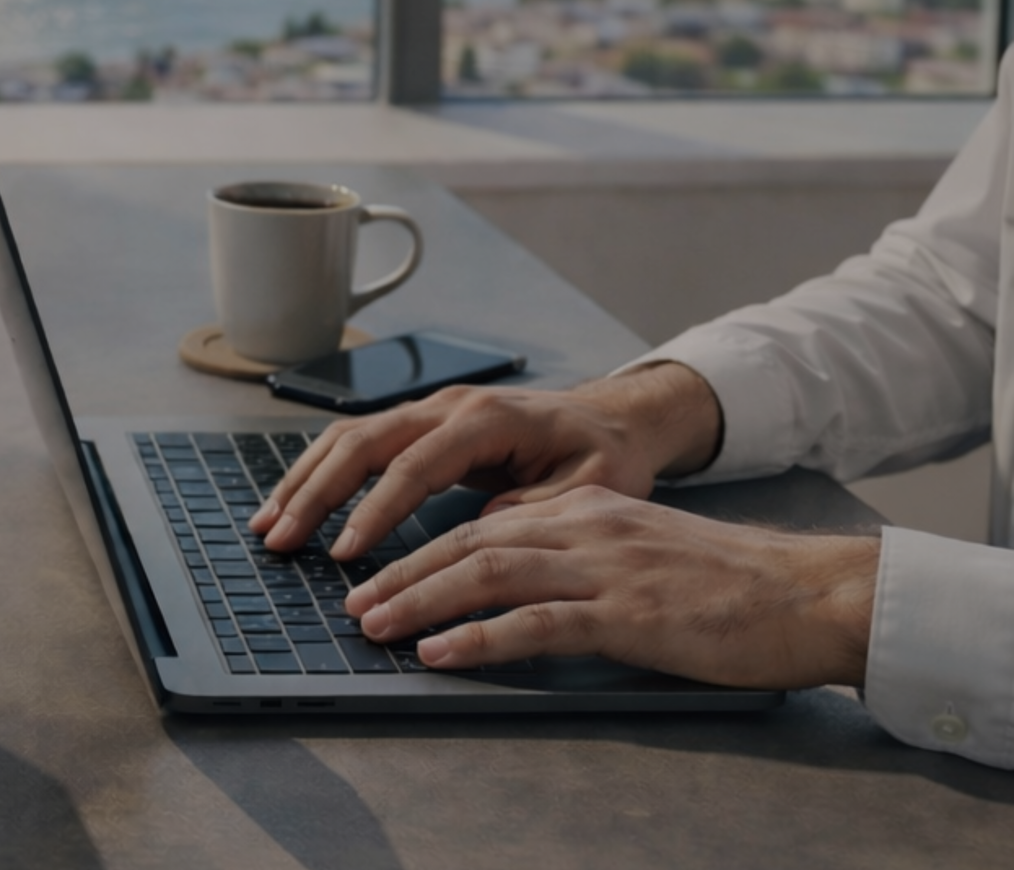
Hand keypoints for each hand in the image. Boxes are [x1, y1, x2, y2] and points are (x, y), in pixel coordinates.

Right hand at [246, 363, 722, 558]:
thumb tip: (482, 533)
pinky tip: (293, 504)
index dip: (377, 508)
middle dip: (316, 492)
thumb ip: (538, 509)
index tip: (348, 552)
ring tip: (269, 525)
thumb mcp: (593, 486)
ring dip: (304, 481)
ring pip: (348, 437)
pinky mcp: (418, 425)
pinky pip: (356, 443)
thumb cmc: (603, 454)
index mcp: (488, 419)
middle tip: (281, 538)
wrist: (611, 417)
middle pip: (363, 442)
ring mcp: (428, 411)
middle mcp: (447, 406)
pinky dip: (318, 473)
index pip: (416, 464)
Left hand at [342, 487, 877, 689]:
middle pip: (468, 543)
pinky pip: (537, 623)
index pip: (482, 523)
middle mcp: (587, 528)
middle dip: (400, 573)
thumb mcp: (640, 551)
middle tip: (352, 602)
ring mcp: (606, 569)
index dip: (419, 549)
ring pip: (488, 573)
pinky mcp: (629, 614)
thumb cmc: (730, 584)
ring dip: (420, 600)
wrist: (811, 593)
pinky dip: (479, 638)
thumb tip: (513, 575)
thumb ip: (579, 554)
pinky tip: (440, 653)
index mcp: (587, 510)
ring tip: (373, 625)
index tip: (375, 573)